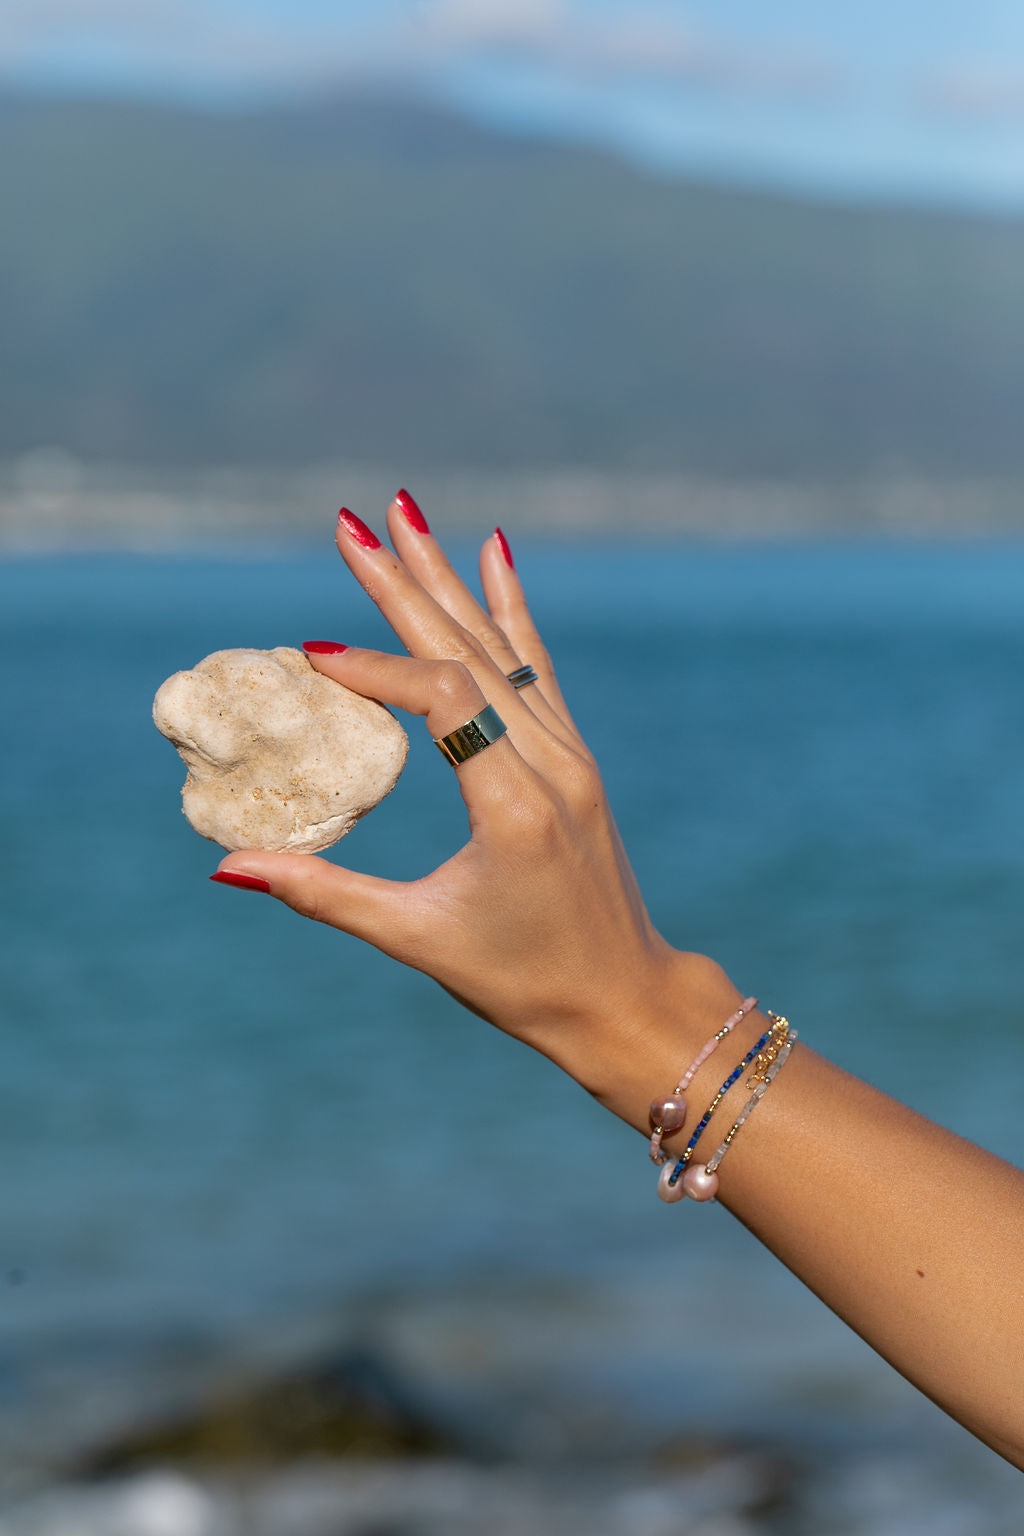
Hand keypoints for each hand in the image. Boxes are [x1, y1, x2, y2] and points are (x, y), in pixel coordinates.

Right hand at [214, 496, 732, 1101]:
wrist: (624, 998)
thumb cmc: (523, 981)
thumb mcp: (418, 939)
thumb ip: (325, 894)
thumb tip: (230, 865)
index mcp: (515, 805)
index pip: (443, 699)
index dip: (374, 671)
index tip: (310, 657)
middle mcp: (551, 764)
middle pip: (468, 650)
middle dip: (403, 583)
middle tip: (351, 521)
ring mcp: (570, 756)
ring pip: (501, 648)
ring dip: (446, 581)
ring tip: (406, 515)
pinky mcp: (574, 758)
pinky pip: (536, 668)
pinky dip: (510, 610)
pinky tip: (495, 554)